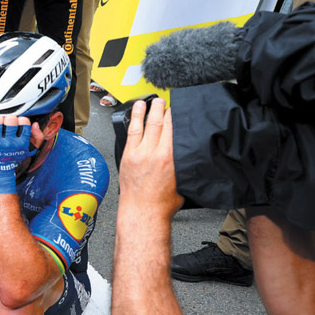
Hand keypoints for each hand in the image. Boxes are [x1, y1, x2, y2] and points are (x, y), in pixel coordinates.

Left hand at [0, 116, 32, 194]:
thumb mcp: (30, 150)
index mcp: (21, 144)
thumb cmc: (15, 158)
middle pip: (11, 119)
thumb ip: (38, 137)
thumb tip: (34, 124)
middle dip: (11, 117)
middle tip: (9, 121)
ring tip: (0, 122)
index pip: (24, 122)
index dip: (22, 119)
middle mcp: (10, 143)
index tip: (20, 122)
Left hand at [118, 98, 182, 217]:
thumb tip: (187, 155)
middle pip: (161, 123)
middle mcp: (154, 152)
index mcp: (171, 157)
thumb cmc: (161, 204)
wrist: (142, 214)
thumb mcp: (182, 181)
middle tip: (166, 101)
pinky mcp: (127, 156)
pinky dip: (135, 119)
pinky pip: (131, 132)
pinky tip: (136, 110)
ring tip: (152, 100)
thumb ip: (183, 165)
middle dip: (164, 109)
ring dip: (149, 110)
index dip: (176, 115)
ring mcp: (139, 153)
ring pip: (145, 124)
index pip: (175, 128)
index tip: (178, 109)